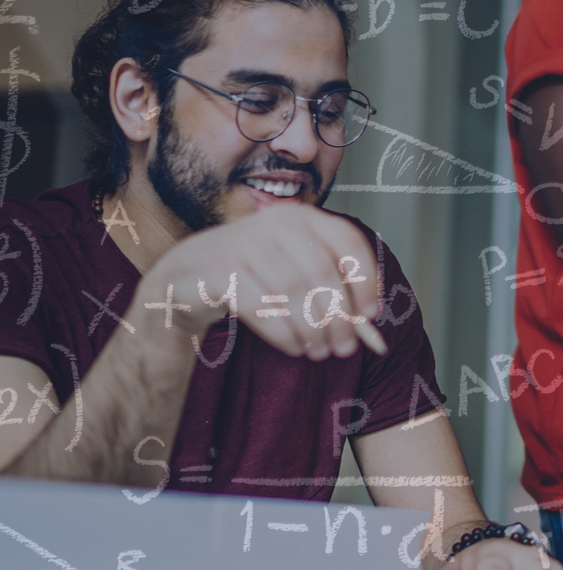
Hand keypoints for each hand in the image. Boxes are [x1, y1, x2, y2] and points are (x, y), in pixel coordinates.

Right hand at [140, 203, 383, 361]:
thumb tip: (368, 320)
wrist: (185, 279)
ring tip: (321, 351)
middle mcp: (275, 223)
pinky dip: (285, 333)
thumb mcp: (294, 269)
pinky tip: (296, 348)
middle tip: (347, 347)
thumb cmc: (253, 275)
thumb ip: (330, 287)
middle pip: (322, 273)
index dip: (365, 280)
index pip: (348, 241)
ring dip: (314, 329)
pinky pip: (262, 308)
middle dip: (340, 317)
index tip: (371, 315)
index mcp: (302, 217)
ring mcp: (243, 243)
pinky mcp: (218, 270)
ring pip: (293, 293)